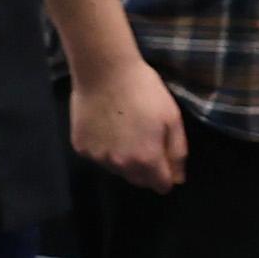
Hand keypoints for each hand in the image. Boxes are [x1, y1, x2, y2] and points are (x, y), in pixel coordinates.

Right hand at [70, 56, 187, 191]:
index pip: (161, 186)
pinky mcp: (80, 147)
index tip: (166, 158)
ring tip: (124, 131)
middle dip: (146, 168)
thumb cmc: (144, 91)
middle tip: (146, 140)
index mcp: (146, 160)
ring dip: (123, 159)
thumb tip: (178, 179)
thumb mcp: (172, 118)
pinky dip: (104, 148)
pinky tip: (106, 126)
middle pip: (138, 180)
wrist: (104, 71)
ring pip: (116, 169)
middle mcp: (120, 166)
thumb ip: (177, 153)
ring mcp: (97, 158)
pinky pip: (98, 156)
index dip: (167, 175)